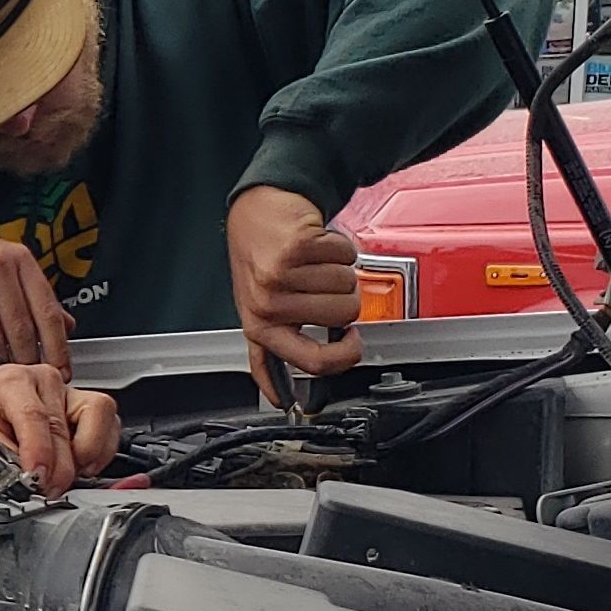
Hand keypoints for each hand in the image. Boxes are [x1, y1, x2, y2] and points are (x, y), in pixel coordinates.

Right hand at [0, 223, 70, 372]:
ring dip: (0, 361)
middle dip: (28, 360)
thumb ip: (35, 297)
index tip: (61, 371)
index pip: (47, 311)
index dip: (58, 347)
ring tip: (5, 371)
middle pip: (21, 328)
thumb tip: (67, 327)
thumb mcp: (10, 268)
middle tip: (30, 377)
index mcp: (20, 259)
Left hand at [0, 360, 119, 497]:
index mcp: (11, 382)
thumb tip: (25, 480)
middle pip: (65, 428)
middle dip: (59, 469)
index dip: (38, 453)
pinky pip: (108, 424)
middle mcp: (45, 381)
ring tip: (64, 475)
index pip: (34, 417)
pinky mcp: (81, 405)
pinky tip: (81, 465)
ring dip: (89, 454)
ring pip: (100, 417)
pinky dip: (101, 449)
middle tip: (44, 491)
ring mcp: (67, 391)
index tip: (36, 480)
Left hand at [228, 187, 362, 403]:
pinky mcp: (295, 247)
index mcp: (261, 328)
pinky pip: (346, 255)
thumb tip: (283, 397)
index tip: (353, 344)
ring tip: (315, 262)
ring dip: (342, 269)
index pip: (312, 362)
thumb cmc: (261, 261)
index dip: (345, 356)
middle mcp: (268, 305)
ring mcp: (279, 276)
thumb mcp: (260, 312)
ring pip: (348, 285)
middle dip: (345, 297)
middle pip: (343, 317)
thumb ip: (277, 349)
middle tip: (321, 283)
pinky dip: (340, 246)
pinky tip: (317, 243)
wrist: (257, 213)